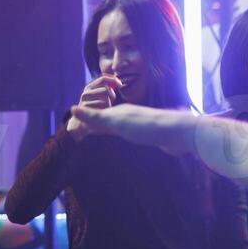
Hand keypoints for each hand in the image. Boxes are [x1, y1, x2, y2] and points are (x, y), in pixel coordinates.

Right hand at [66, 75, 122, 132]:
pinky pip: (102, 106)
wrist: (83, 124)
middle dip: (112, 95)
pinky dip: (105, 109)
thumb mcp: (101, 97)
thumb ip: (108, 88)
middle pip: (106, 89)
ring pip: (105, 98)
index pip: (103, 78)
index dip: (113, 80)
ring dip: (108, 103)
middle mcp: (86, 93)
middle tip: (110, 101)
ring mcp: (85, 101)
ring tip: (104, 108)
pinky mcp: (86, 109)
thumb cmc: (97, 108)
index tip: (120, 85)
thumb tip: (119, 84)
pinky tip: (101, 112)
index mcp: (89, 87)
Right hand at [68, 104, 198, 154]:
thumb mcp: (115, 122)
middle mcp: (129, 115)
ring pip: (122, 126)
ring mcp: (140, 123)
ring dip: (112, 130)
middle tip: (86, 131)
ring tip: (105, 135)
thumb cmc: (145, 126)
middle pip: (109, 119)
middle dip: (99, 124)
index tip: (76, 127)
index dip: (87, 121)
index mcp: (119, 112)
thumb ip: (94, 117)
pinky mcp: (150, 133)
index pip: (98, 116)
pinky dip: (125, 135)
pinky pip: (133, 133)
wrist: (176, 131)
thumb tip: (72, 108)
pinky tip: (129, 139)